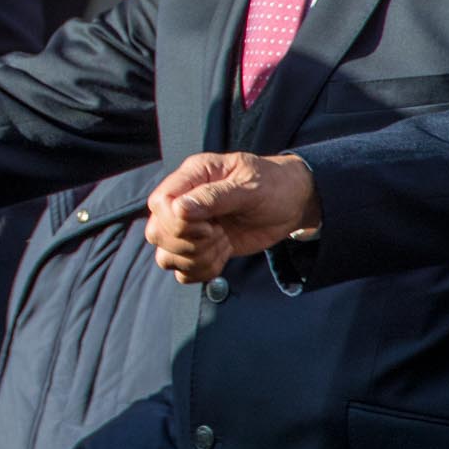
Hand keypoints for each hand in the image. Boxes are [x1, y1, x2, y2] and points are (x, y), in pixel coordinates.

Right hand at [145, 151, 321, 283]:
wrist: (292, 204)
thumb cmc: (273, 185)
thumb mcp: (250, 187)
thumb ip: (213, 196)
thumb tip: (178, 209)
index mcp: (191, 177)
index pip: (159, 203)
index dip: (177, 222)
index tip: (209, 226)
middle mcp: (183, 201)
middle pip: (156, 233)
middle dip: (188, 243)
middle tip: (218, 234)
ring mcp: (189, 227)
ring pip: (166, 256)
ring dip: (197, 259)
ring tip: (223, 244)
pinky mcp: (200, 248)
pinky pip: (182, 272)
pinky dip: (203, 271)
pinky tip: (223, 256)